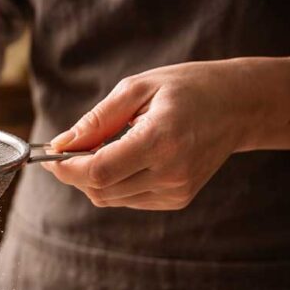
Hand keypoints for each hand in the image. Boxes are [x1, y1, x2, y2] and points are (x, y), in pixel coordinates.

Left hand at [42, 60, 250, 210]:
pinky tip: (125, 160)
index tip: (50, 156)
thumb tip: (61, 144)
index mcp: (160, 141)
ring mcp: (175, 191)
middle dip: (74, 173)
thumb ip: (96, 120)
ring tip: (99, 150)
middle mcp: (170, 173)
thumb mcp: (137, 89)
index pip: (98, 172)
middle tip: (68, 150)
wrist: (238, 107)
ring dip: (92, 179)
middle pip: (99, 189)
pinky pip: (127, 199)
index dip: (66, 168)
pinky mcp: (177, 200)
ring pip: (110, 198)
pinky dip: (114, 184)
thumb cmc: (186, 89)